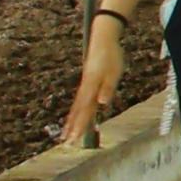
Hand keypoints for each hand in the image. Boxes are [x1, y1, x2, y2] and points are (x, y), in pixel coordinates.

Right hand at [62, 18, 123, 144]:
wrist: (103, 37)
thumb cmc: (112, 55)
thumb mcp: (115, 72)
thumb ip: (108, 88)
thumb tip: (101, 104)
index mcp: (92, 86)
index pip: (85, 110)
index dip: (80, 125)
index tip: (74, 138)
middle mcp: (86, 87)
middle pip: (78, 111)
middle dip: (73, 127)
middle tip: (66, 142)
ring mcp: (85, 84)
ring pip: (77, 106)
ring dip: (72, 120)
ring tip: (66, 133)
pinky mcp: (87, 81)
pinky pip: (80, 99)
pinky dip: (76, 110)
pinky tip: (76, 117)